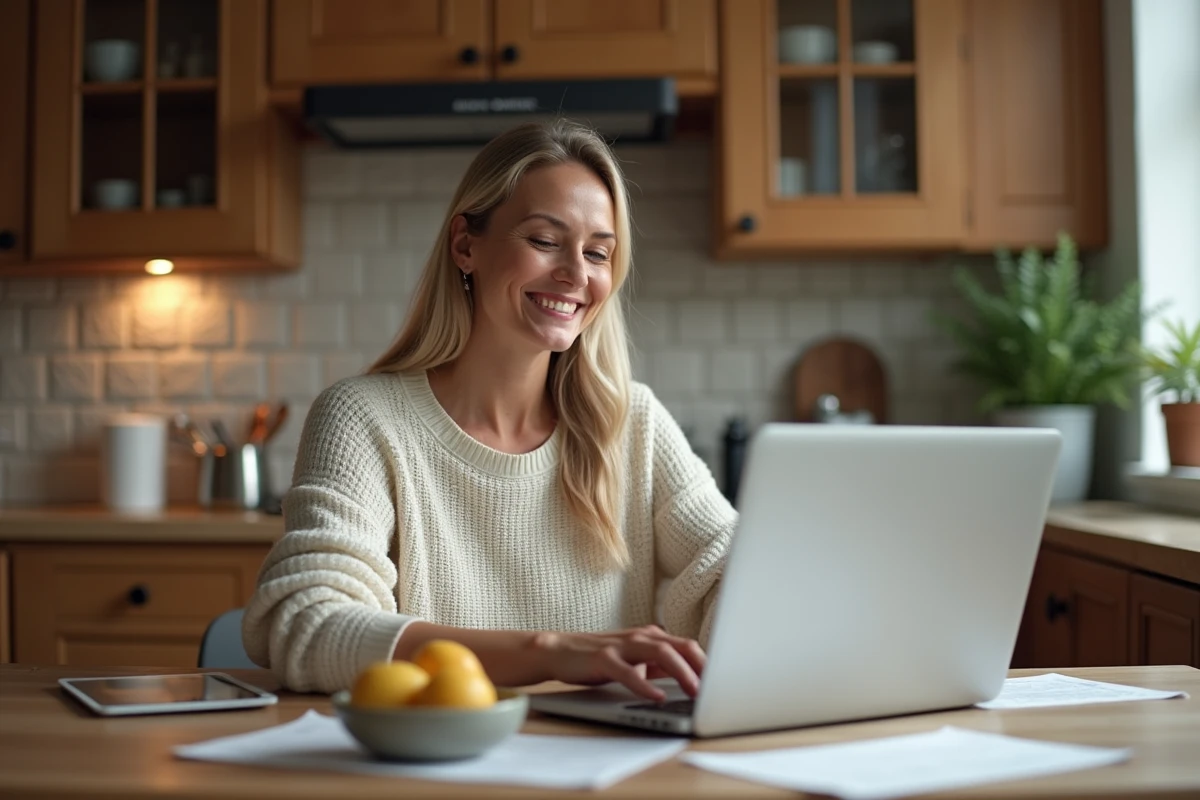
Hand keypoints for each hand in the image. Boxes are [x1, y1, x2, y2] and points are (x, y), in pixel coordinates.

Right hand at [529, 625, 705, 701]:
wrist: (560, 651)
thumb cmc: (601, 658)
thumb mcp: (637, 661)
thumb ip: (662, 667)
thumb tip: (694, 682)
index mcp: (652, 637)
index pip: (689, 646)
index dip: (710, 664)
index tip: (726, 682)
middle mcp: (642, 636)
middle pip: (682, 646)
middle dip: (703, 667)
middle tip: (718, 688)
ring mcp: (623, 645)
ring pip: (661, 653)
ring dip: (682, 673)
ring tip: (695, 692)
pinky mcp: (603, 658)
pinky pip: (628, 672)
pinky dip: (645, 685)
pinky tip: (656, 697)